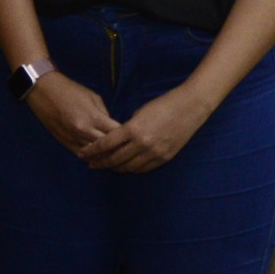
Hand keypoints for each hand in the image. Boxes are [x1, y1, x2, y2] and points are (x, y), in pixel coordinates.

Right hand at [25, 71, 120, 160]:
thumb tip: (113, 127)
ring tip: (118, 158)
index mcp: (93, 118)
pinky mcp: (65, 143)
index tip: (134, 138)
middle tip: (129, 151)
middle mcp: (84, 132)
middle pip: (107, 148)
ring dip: (106, 157)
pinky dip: (92, 158)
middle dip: (118, 149)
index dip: (126, 137)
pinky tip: (101, 159)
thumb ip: (104, 115)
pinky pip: (82, 155)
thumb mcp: (94, 98)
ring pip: (95, 155)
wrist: (45, 91)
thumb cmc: (71, 91)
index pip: (116, 134)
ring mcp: (74, 139)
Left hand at [85, 86, 214, 173]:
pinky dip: (132, 169)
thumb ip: (128, 128)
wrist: (191, 107)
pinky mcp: (164, 158)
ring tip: (108, 166)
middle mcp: (142, 144)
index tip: (83, 153)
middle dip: (101, 162)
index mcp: (133, 129)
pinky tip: (126, 166)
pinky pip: (143, 169)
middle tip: (91, 163)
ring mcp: (154, 153)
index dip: (92, 150)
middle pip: (115, 159)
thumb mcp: (140, 112)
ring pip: (128, 167)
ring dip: (116, 167)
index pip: (106, 144)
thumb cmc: (164, 104)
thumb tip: (117, 140)